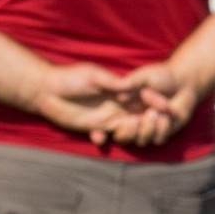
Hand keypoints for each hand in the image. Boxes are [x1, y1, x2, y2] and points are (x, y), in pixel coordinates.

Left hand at [30, 62, 145, 140]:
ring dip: (128, 132)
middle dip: (147, 122)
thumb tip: (130, 84)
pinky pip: (102, 137)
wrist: (47, 88)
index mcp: (119, 91)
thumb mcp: (92, 75)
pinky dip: (101, 138)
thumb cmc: (70, 77)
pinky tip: (97, 136)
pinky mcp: (92, 127)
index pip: (143, 99)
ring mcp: (104, 118)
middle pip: (138, 117)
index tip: (167, 107)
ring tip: (124, 131)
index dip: (155, 103)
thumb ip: (111, 82)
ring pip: (124, 130)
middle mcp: (116, 106)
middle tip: (146, 123)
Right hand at [106, 63, 201, 149]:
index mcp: (122, 109)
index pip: (108, 125)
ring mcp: (148, 128)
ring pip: (141, 141)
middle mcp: (133, 121)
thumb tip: (119, 96)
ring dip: (147, 129)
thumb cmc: (159, 75)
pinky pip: (158, 139)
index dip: (103, 131)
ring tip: (154, 112)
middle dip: (128, 132)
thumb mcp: (143, 76)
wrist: (182, 81)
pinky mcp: (162, 132)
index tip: (105, 131)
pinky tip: (166, 116)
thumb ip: (131, 84)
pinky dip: (161, 129)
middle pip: (123, 138)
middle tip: (135, 120)